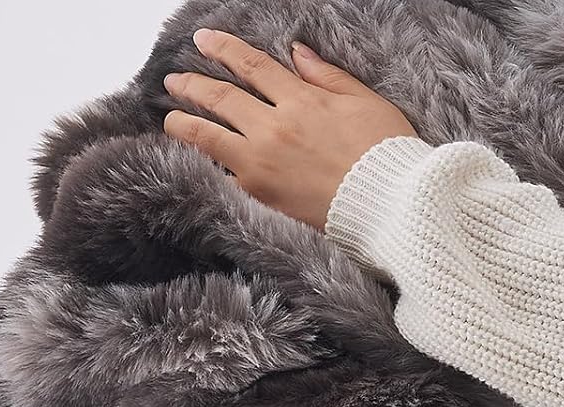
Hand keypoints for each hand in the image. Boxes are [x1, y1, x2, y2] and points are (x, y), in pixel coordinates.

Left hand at [161, 28, 419, 230]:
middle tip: (175, 82)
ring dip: (183, 126)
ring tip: (170, 121)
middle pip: (220, 99)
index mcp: (300, 100)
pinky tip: (191, 164)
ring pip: (208, 138)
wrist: (393, 209)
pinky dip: (202, 170)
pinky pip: (222, 180)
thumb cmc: (387, 156)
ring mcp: (263, 167)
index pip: (251, 66)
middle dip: (192, 86)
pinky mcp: (263, 201)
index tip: (203, 40)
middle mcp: (274, 129)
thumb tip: (297, 53)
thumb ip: (327, 76)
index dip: (223, 49)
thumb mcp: (365, 103)